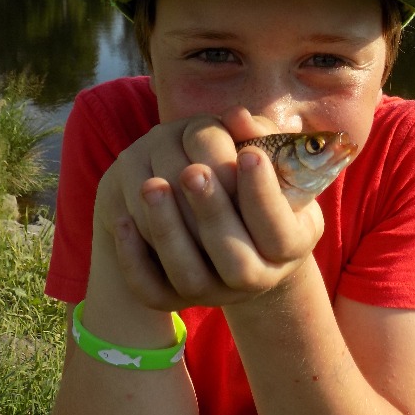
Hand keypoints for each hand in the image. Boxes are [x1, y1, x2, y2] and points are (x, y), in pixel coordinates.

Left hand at [111, 108, 324, 310]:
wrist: (244, 237)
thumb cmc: (265, 185)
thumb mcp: (276, 164)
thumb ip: (261, 138)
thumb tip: (236, 115)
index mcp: (290, 246)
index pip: (279, 230)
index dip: (264, 192)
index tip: (249, 153)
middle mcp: (256, 279)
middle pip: (235, 260)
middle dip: (213, 212)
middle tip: (193, 170)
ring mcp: (214, 292)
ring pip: (189, 276)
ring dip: (168, 230)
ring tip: (151, 185)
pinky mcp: (177, 298)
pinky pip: (150, 291)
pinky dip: (134, 259)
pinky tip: (124, 220)